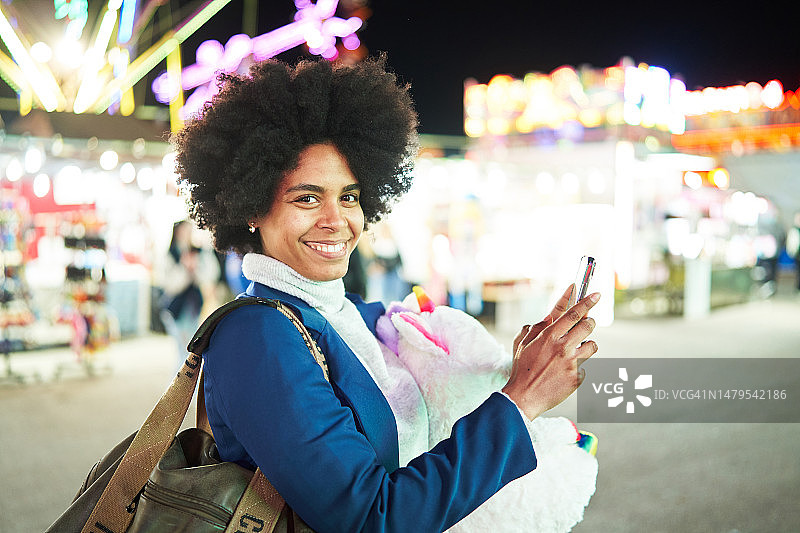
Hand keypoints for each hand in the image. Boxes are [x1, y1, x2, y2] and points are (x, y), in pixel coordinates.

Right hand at [503, 285, 599, 419]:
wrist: (523, 397)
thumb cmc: (521, 370)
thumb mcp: (522, 344)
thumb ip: (535, 328)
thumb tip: (548, 318)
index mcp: (549, 336)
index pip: (574, 314)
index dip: (587, 302)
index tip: (596, 295)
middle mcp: (563, 348)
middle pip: (588, 326)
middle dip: (590, 322)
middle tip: (587, 323)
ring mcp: (571, 363)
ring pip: (592, 346)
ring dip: (587, 345)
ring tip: (577, 350)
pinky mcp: (577, 378)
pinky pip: (584, 367)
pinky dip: (577, 368)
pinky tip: (565, 373)